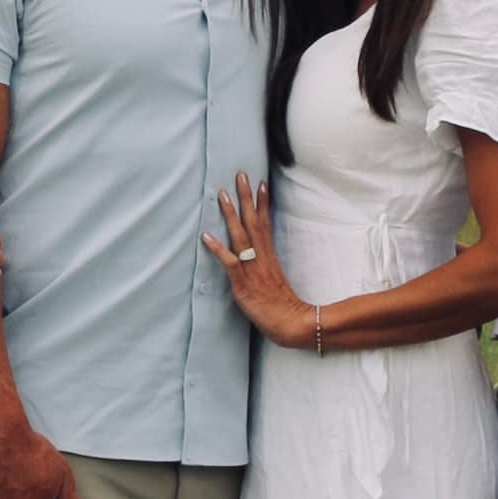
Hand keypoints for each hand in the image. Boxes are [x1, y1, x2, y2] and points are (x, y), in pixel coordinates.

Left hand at [201, 175, 322, 348]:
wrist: (291, 323)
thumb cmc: (282, 307)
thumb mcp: (275, 282)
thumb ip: (266, 268)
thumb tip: (259, 261)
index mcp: (270, 257)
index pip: (265, 223)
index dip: (261, 203)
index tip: (260, 183)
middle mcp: (261, 258)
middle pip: (253, 222)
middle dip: (246, 198)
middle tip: (240, 175)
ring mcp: (252, 270)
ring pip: (241, 236)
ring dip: (230, 215)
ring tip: (223, 195)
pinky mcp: (243, 284)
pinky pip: (229, 263)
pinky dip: (217, 249)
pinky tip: (206, 237)